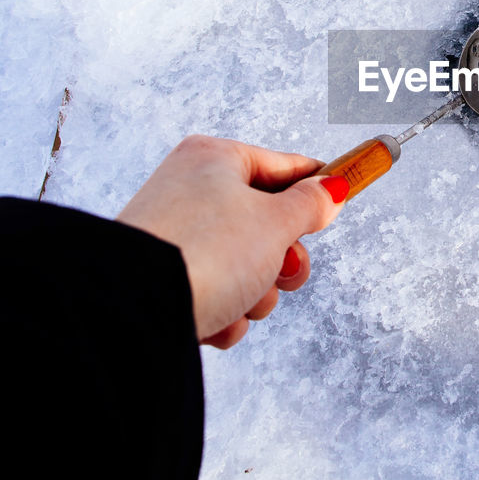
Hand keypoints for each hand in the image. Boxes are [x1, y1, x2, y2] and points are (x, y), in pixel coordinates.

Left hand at [116, 135, 347, 347]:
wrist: (134, 308)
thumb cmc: (204, 252)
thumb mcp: (275, 223)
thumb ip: (311, 205)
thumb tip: (333, 189)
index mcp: (214, 160)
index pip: (283, 166)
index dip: (316, 187)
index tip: (344, 197)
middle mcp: (190, 191)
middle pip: (266, 223)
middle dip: (281, 259)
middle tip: (282, 271)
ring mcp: (174, 236)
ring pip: (244, 265)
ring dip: (255, 292)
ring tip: (240, 300)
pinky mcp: (162, 278)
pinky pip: (215, 292)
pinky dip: (224, 311)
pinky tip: (214, 320)